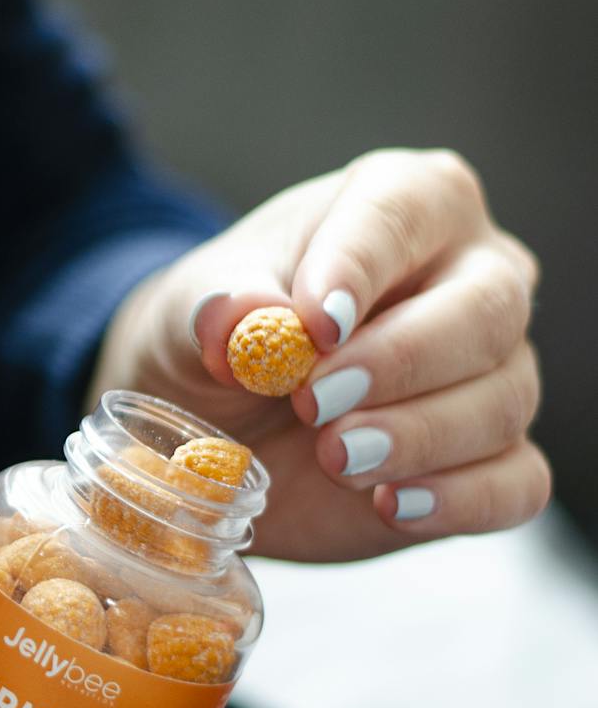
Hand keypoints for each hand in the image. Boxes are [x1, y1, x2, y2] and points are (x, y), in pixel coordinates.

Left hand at [90, 148, 548, 561]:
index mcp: (409, 203)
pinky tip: (393, 505)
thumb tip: (238, 317)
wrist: (220, 414)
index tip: (314, 324)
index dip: (362, 267)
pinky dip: (459, 500)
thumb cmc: (225, 332)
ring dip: (417, 437)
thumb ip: (216, 305)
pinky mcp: (493, 458)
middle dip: (400, 363)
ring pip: (502, 401)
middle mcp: (474, 276)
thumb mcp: (192, 309)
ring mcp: (497, 369)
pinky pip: (515, 483)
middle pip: (486, 312)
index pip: (404, 213)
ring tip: (336, 457)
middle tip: (315, 402)